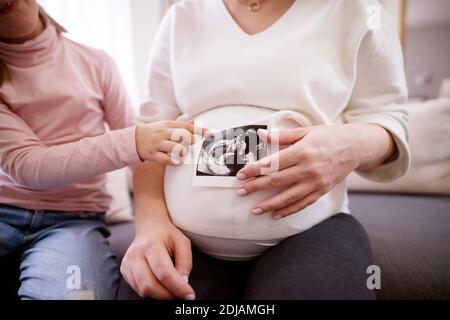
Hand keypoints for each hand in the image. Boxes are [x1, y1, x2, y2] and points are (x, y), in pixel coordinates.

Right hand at [120, 216, 194, 299]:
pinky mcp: (124, 270)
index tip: (189, 295)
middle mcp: (136, 254)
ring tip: (170, 288)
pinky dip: (151, 291)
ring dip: (160, 295)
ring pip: (142, 290)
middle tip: (180, 294)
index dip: (178, 287)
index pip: (164, 273)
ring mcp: (127, 263)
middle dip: (167, 295)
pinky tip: (159, 283)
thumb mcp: (183, 242)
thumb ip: (185, 262)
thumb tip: (183, 283)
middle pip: (149, 285)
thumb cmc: (167, 235)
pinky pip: (137, 288)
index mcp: (151, 244)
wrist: (150, 226)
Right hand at [135, 121, 208, 165]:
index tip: (209, 133)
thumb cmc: (155, 132)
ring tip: (183, 152)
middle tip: (193, 142)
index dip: (199, 130)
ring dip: (181, 151)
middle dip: (189, 139)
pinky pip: (164, 159)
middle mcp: (164, 134)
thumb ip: (181, 125)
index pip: (186, 126)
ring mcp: (158, 144)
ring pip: (173, 147)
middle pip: (180, 134)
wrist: (134, 139)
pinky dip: (172, 161)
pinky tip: (177, 162)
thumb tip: (196, 122)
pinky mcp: (153, 154)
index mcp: (168, 125)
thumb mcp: (166, 125)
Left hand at [236, 124, 393, 218]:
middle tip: (241, 192)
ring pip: (288, 197)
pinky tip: (276, 214)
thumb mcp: (306, 131)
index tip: (241, 175)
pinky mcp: (321, 190)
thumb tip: (261, 134)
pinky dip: (288, 210)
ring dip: (269, 204)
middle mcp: (308, 169)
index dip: (254, 170)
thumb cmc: (329, 136)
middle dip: (256, 187)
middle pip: (276, 181)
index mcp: (302, 151)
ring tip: (254, 210)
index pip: (272, 163)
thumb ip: (282, 136)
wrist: (355, 146)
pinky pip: (302, 204)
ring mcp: (316, 182)